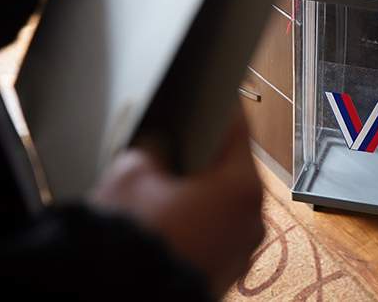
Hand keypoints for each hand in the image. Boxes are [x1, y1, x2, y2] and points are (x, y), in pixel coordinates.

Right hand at [92, 110, 264, 296]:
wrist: (124, 299)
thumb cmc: (134, 240)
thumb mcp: (131, 175)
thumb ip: (153, 148)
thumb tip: (158, 145)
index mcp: (242, 187)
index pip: (238, 129)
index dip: (219, 108)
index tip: (212, 96)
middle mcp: (253, 218)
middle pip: (231, 171)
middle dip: (202, 160)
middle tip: (172, 151)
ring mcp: (243, 250)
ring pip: (223, 206)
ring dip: (199, 196)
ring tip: (161, 194)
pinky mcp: (227, 274)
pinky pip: (215, 236)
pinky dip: (197, 226)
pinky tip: (166, 226)